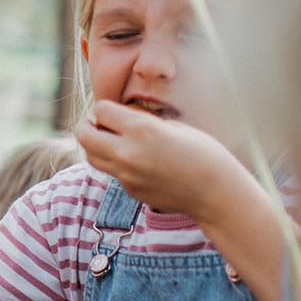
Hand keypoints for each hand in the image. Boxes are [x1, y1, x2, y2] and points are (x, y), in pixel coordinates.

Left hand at [75, 100, 251, 220]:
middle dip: (87, 124)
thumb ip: (141, 121)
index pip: (100, 110)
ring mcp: (126, 175)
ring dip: (94, 145)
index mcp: (141, 130)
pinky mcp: (130, 190)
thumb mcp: (173, 126)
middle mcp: (127, 153)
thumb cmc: (203, 153)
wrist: (217, 193)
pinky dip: (114, 163)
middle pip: (84, 135)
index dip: (106, 108)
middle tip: (96, 122)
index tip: (114, 110)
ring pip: (90, 156)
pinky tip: (134, 160)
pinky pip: (111, 172)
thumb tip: (119, 119)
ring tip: (109, 139)